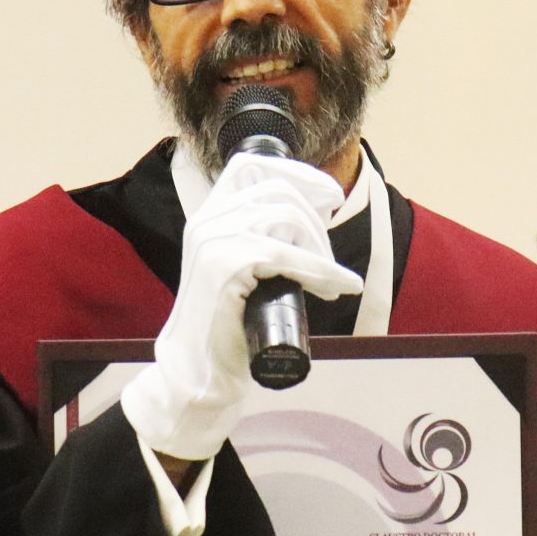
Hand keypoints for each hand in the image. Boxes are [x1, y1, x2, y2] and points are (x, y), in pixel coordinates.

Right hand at [120, 154, 361, 460]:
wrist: (198, 370)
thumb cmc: (228, 325)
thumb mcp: (245, 269)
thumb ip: (263, 240)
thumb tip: (313, 220)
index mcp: (208, 216)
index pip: (250, 165)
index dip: (296, 173)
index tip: (329, 197)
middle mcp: (206, 220)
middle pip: (279, 189)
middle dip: (317, 221)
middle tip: (330, 259)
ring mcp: (212, 241)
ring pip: (287, 217)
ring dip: (320, 250)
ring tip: (331, 282)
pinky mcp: (224, 266)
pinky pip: (286, 255)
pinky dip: (322, 270)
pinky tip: (338, 286)